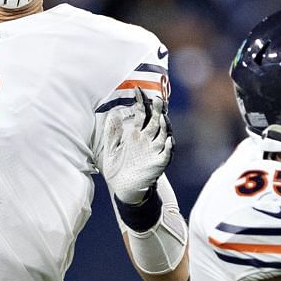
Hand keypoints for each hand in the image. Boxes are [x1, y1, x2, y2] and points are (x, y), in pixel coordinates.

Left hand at [96, 90, 173, 204]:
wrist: (123, 190)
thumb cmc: (118, 170)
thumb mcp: (111, 150)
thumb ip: (112, 134)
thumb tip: (112, 115)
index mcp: (135, 136)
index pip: (141, 114)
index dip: (140, 102)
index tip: (138, 90)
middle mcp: (147, 141)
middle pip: (154, 122)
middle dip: (157, 110)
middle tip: (158, 99)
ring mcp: (154, 151)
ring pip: (162, 135)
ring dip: (164, 126)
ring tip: (164, 117)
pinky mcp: (158, 164)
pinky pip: (166, 154)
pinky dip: (169, 148)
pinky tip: (169, 141)